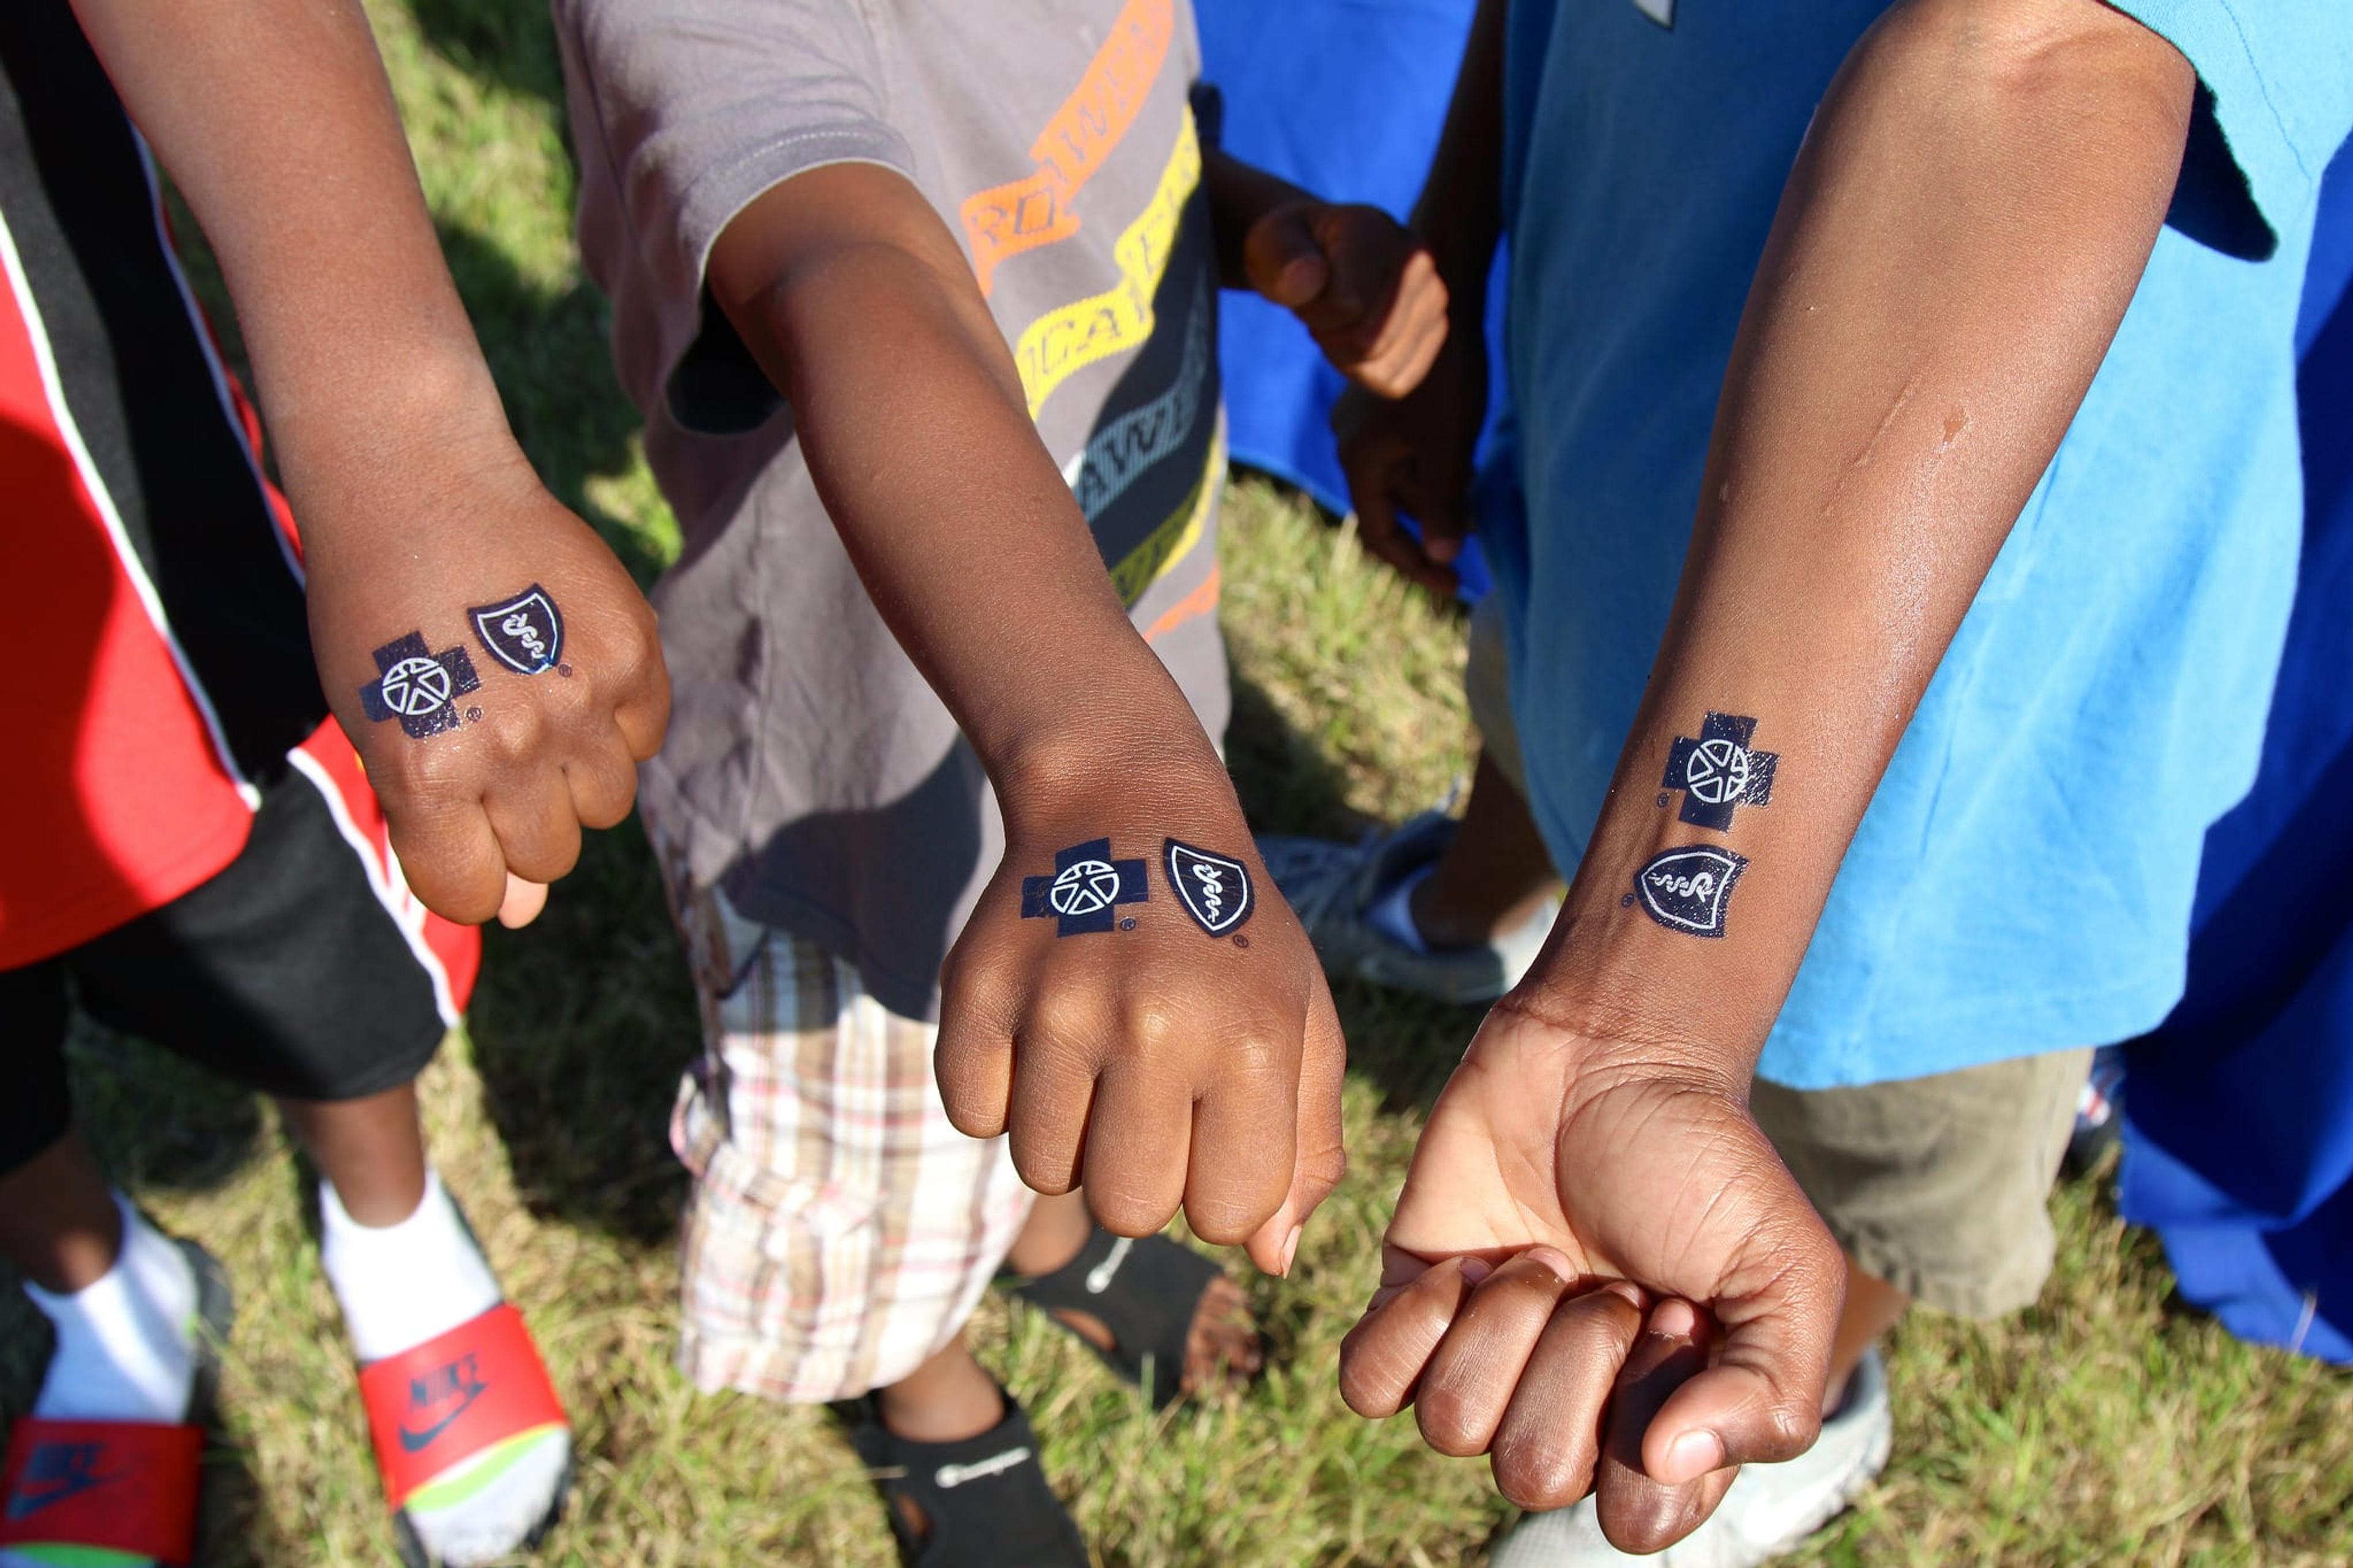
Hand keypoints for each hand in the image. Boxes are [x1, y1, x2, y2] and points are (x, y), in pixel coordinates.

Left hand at [304, 444, 669, 925]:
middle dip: (522, 822)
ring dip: (575, 774)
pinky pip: (645, 738)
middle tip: (491, 749)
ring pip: (607, 805)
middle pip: (550, 856)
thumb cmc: (381, 618)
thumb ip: (442, 831)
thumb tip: (524, 916)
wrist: (422, 487)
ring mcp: (581, 701)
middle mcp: (511, 746)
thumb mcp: (382, 731)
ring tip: (532, 704)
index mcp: (429, 775)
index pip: (478, 893)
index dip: (470, 873)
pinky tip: (567, 665)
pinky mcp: (634, 656)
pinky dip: (615, 720)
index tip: (462, 835)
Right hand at [934, 757, 1346, 1275]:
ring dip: (1070, 1137)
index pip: (1227, 1215)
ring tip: (1096, 1060)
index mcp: (1248, 1040)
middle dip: (1141, 1179)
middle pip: (1127, 1210)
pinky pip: (975, 1117)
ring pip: (1043, 1172)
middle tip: (1149, 1104)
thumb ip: (1306, 1146)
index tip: (1217, 1134)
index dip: (1222, 1191)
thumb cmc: (1231, 939)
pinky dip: (1002, 1095)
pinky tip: (1039, 1035)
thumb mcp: (1301, 1022)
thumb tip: (1271, 1260)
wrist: (1126, 813)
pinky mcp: (976, 990)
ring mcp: (1055, 1005)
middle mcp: (1151, 1024)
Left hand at [1242, 201, 1447, 398]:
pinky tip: (1359, 336)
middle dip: (1331, 336)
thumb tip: (1305, 280)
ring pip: (1383, 366)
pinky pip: (1395, 382)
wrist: (1317, 255)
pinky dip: (1367, 372)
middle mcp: (1418, 261)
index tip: (1306, 288)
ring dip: (1347, 355)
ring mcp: (1434, 297)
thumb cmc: (1290, 252)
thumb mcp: (1270, 244)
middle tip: (1322, 307)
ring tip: (1341, 316)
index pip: (1347, 307)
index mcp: (1377, 229)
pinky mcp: (1435, 331)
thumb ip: (1281, 258)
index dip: (1314, 311)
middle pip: (1370, 342)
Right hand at [1331, 312, 1485, 594]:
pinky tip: (1468, 464)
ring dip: (1436, 495)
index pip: (1380, 533)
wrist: (1440, 294)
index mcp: (1359, 457)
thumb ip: (1443, 503)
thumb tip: (1443, 556)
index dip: (1415, 564)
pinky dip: (1434, 466)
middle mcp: (1352, 442)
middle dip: (1430, 525)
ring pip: (1402, 477)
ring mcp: (1366, 421)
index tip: (1454, 583)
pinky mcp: (1386, 403)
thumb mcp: (1449, 446)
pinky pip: (1407, 451)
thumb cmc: (1445, 373)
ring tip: (1478, 500)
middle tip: (1476, 539)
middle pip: (1391, 505)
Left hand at [1336, 1000, 1842, 1552]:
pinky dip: (1411, 1326)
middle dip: (1575, 1362)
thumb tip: (1671, 1465)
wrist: (1612, 1054)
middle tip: (1611, 1280)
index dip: (1647, 1429)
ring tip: (1546, 1256)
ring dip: (1505, 1325)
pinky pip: (1367, 1383)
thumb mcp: (1787, 1274)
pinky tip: (1463, 1265)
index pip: (1634, 1521)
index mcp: (1660, 1429)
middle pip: (1533, 1476)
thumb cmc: (1707, 1165)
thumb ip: (1773, 1394)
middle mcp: (1567, 1412)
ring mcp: (1484, 1361)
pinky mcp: (1409, 1305)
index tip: (1678, 1323)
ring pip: (1451, 1428)